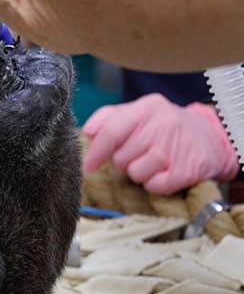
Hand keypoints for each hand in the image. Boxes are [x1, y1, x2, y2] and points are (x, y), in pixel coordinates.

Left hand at [82, 93, 238, 194]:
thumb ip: (107, 118)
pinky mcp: (188, 169)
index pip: (111, 131)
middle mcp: (164, 124)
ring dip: (138, 173)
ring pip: (136, 173)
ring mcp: (177, 147)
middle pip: (121, 157)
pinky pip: (155, 186)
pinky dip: (154, 184)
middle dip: (122, 162)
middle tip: (136, 156)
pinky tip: (163, 172)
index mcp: (147, 107)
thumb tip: (87, 132)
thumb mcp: (136, 113)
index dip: (95, 152)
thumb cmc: (160, 126)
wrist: (207, 136)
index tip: (88, 166)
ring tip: (150, 163)